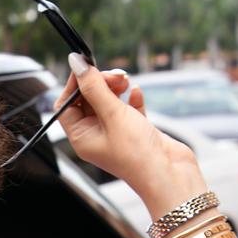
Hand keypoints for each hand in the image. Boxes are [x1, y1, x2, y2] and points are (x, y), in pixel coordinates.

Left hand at [53, 53, 206, 216]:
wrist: (170, 174)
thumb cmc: (137, 153)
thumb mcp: (112, 115)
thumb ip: (94, 87)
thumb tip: (76, 63)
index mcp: (81, 137)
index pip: (66, 105)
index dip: (74, 84)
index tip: (86, 67)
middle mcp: (95, 136)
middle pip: (87, 101)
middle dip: (98, 83)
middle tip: (114, 75)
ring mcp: (115, 133)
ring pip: (108, 102)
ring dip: (115, 87)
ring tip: (125, 81)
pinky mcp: (135, 131)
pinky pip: (128, 109)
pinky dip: (131, 98)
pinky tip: (136, 93)